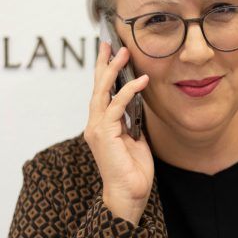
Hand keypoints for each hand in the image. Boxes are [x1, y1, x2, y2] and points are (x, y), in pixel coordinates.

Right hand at [83, 42, 152, 226]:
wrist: (129, 195)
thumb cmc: (133, 171)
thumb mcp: (136, 139)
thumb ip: (133, 121)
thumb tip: (138, 104)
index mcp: (102, 125)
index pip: (103, 93)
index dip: (106, 72)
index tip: (111, 52)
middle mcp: (95, 124)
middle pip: (97, 87)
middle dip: (103, 63)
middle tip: (108, 42)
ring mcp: (97, 129)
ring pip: (102, 92)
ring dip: (113, 70)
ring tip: (123, 52)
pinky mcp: (104, 134)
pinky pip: (116, 106)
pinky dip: (128, 91)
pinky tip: (141, 80)